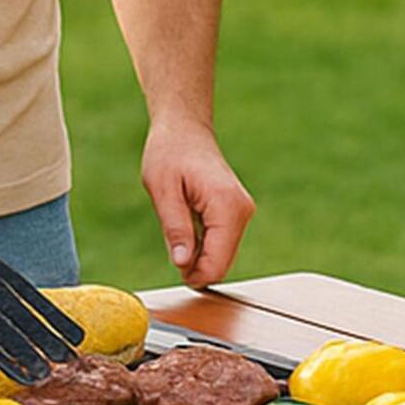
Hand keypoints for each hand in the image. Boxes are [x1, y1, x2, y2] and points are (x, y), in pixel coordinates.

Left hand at [141, 119, 255, 287]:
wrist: (184, 129)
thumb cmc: (169, 153)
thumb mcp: (162, 191)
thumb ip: (175, 229)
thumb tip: (183, 264)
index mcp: (226, 205)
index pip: (218, 262)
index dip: (195, 275)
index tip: (174, 269)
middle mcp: (242, 210)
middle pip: (223, 263)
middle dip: (196, 266)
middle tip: (172, 246)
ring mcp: (243, 211)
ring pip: (223, 255)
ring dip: (198, 254)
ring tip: (179, 225)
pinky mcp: (237, 212)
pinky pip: (222, 242)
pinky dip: (203, 244)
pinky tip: (188, 222)